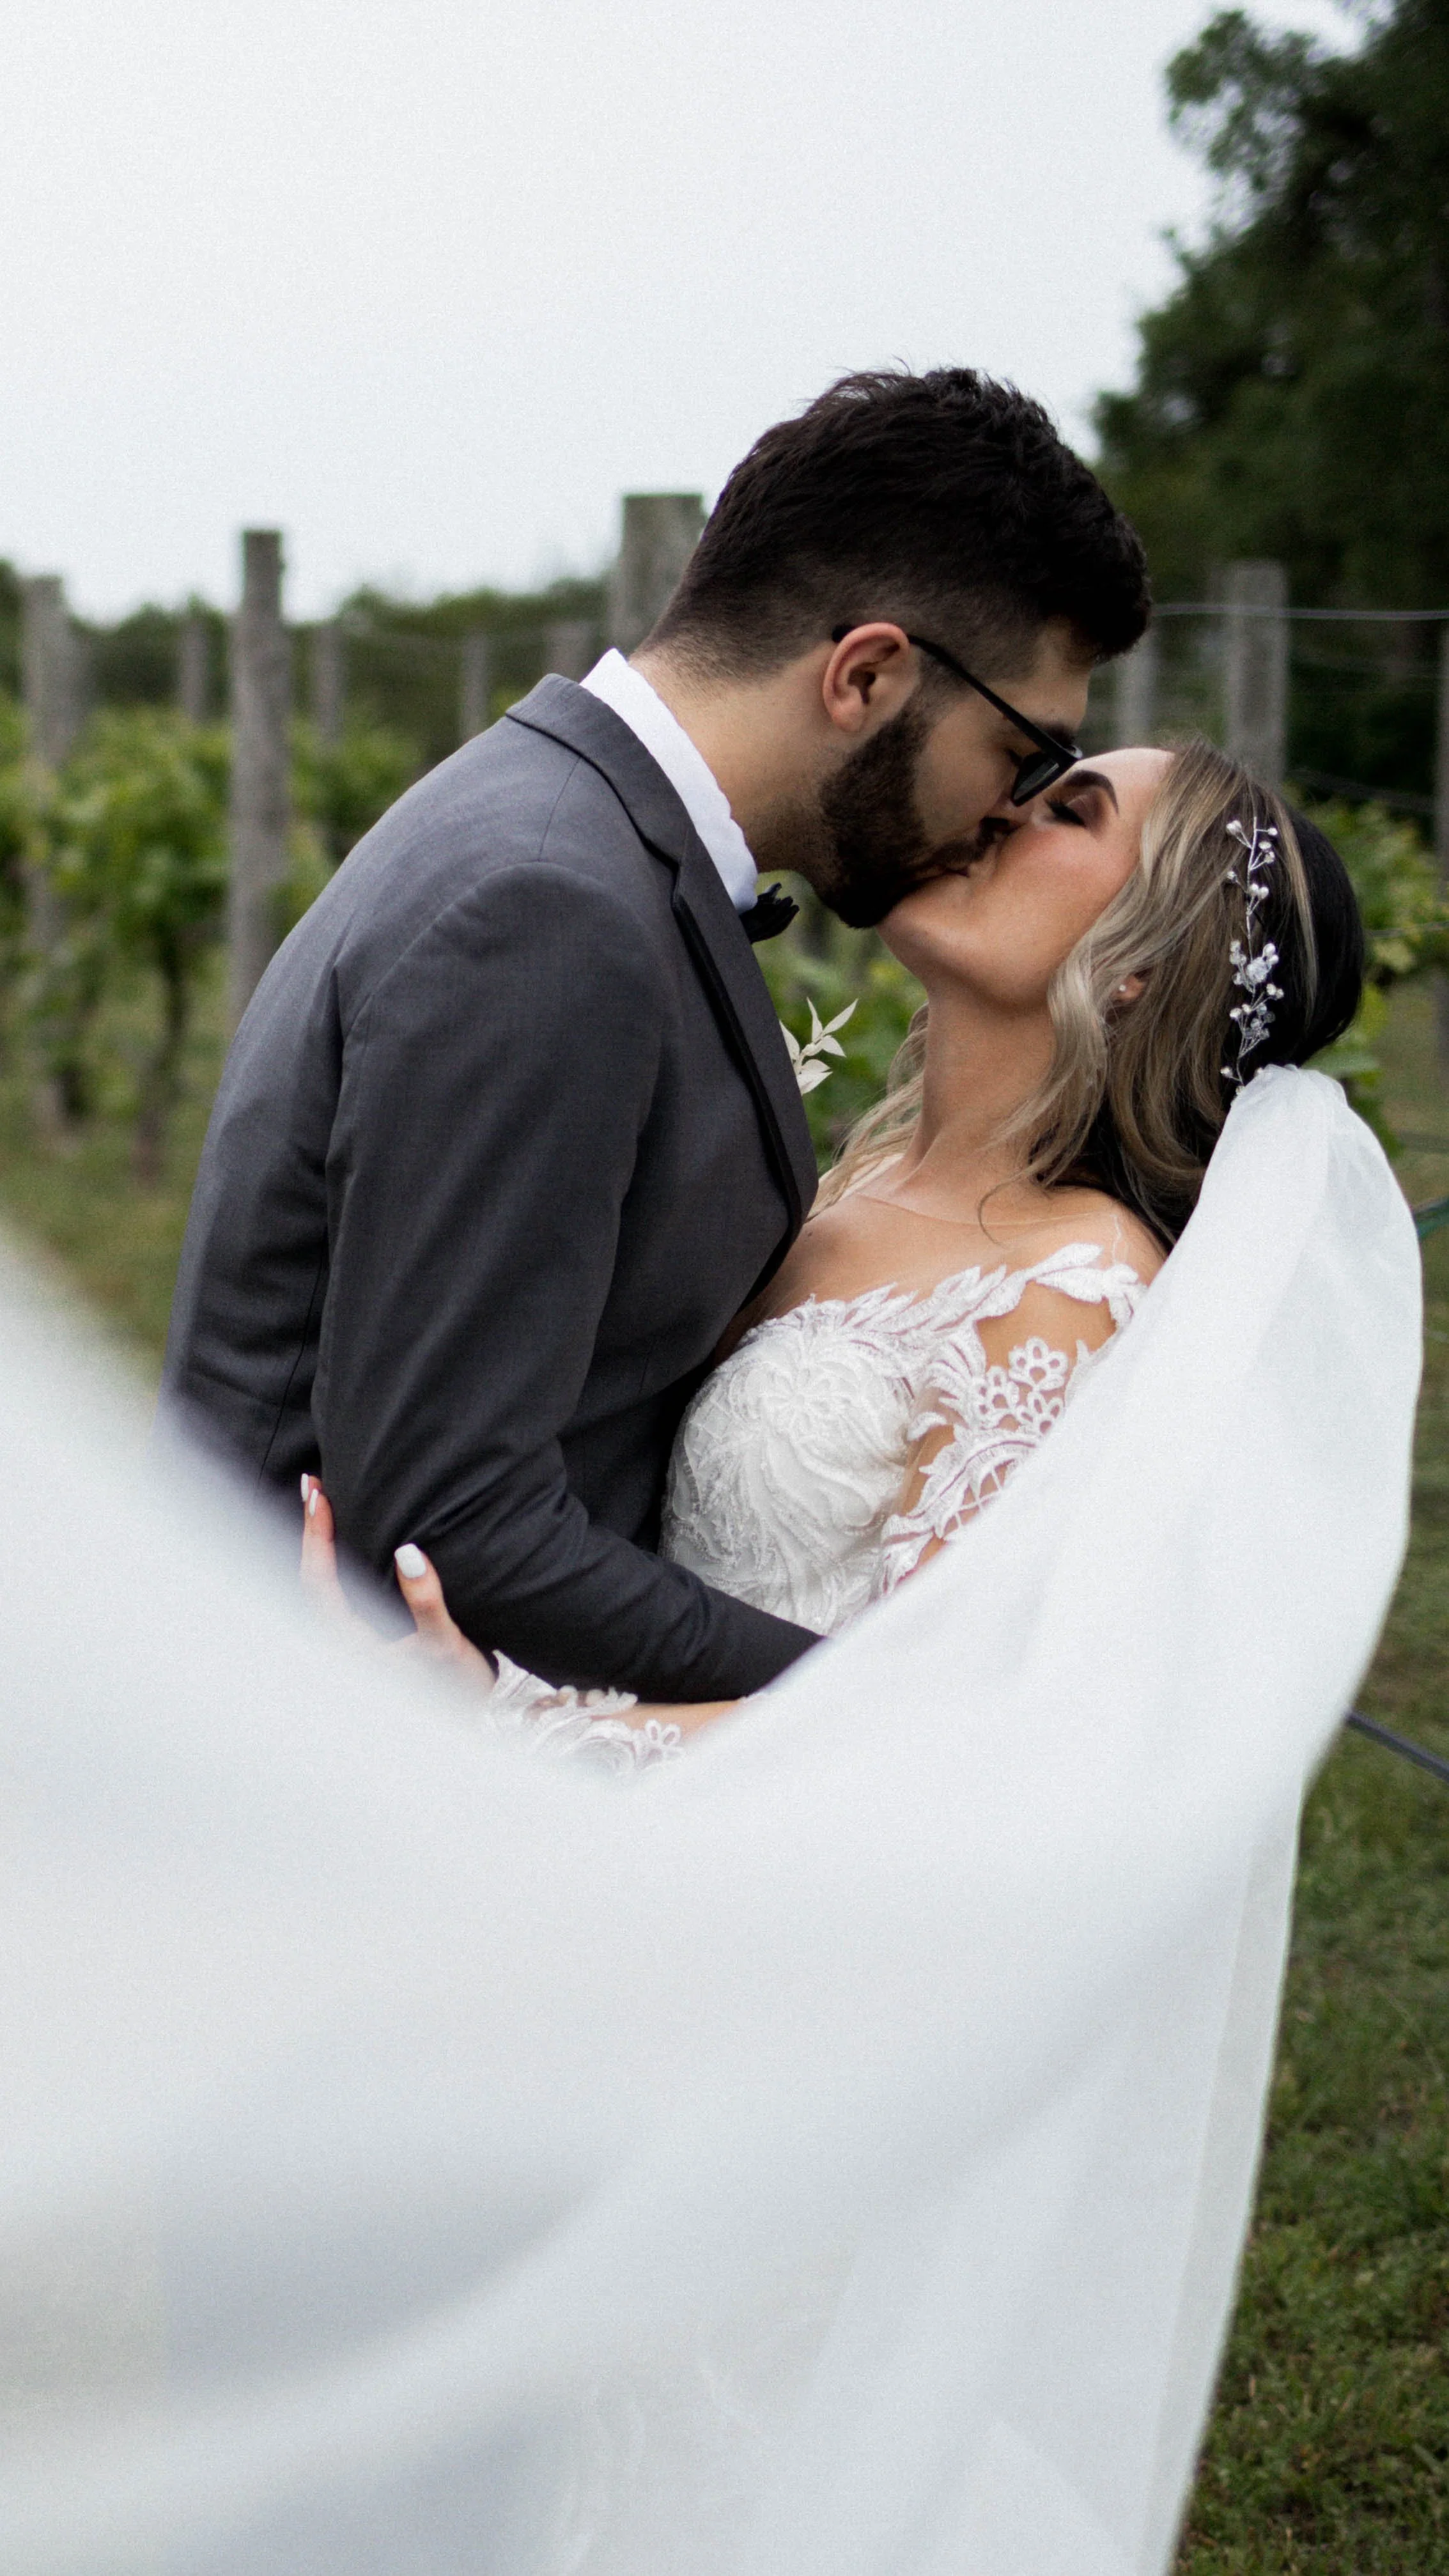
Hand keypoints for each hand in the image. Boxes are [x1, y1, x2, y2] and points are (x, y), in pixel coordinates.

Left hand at [300, 1477, 496, 1688]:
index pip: (319, 1582)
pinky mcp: (364, 1635)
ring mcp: (351, 1639)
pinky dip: (336, 1558)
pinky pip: (338, 1591)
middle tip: (313, 1482)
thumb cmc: (453, 1687)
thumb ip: (426, 1602)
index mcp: (348, 1644)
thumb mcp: (444, 1645)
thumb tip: (409, 1553)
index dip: (317, 1537)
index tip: (321, 1497)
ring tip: (322, 1500)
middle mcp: (341, 1641)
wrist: (463, 1720)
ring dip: (321, 1541)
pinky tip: (347, 1537)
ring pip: (321, 1585)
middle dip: (310, 1530)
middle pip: (311, 1578)